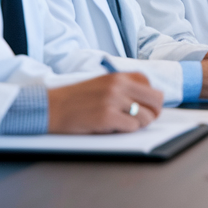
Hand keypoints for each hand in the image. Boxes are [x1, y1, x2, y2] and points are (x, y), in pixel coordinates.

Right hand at [46, 72, 162, 133]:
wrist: (52, 107)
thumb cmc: (76, 99)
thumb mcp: (102, 84)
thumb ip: (124, 88)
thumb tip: (149, 102)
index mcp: (119, 76)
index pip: (150, 85)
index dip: (150, 100)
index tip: (142, 108)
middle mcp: (119, 85)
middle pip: (156, 100)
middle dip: (151, 113)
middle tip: (139, 121)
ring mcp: (113, 100)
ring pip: (147, 117)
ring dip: (138, 125)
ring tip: (121, 124)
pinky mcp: (107, 116)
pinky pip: (132, 127)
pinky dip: (126, 131)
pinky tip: (112, 128)